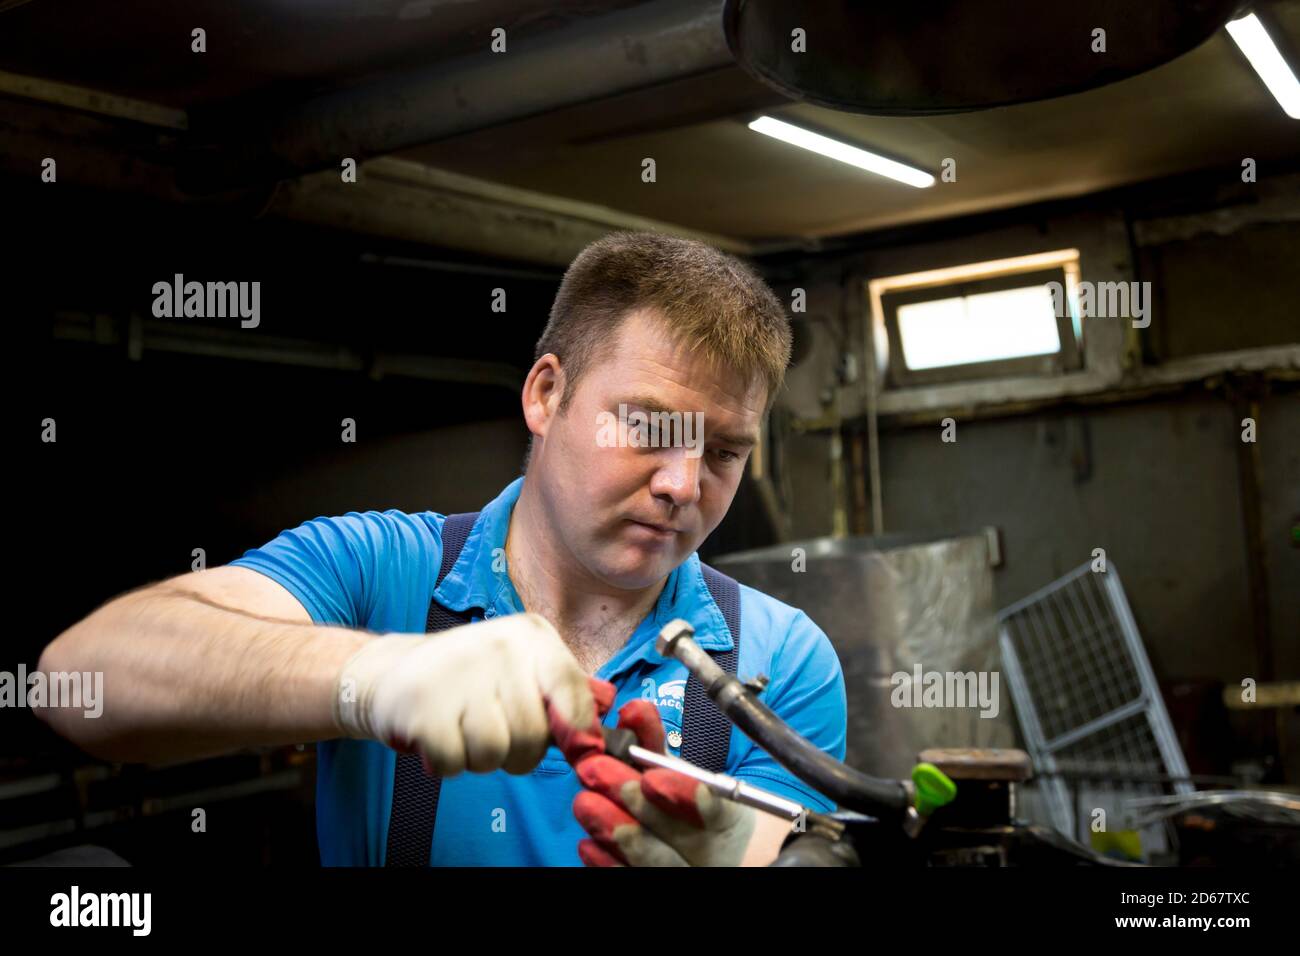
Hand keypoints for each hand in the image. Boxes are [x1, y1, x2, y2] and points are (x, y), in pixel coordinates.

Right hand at [332, 612, 591, 775]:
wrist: (389, 672)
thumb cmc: (468, 679)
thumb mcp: (521, 668)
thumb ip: (566, 689)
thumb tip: (609, 704)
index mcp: (531, 636)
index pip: (573, 692)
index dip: (578, 731)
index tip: (576, 750)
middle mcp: (499, 647)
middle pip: (534, 736)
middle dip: (517, 751)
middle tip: (491, 730)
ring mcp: (459, 674)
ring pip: (496, 754)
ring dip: (480, 758)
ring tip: (462, 730)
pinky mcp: (423, 706)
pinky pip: (455, 763)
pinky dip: (447, 764)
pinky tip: (437, 737)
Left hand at [553, 696, 759, 866]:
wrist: (702, 852)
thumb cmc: (683, 803)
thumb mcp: (676, 770)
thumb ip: (654, 742)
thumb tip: (632, 709)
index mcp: (727, 821)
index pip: (716, 809)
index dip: (684, 795)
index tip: (652, 778)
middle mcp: (708, 852)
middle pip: (677, 836)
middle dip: (635, 804)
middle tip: (597, 773)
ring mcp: (680, 869)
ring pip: (654, 862)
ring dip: (615, 831)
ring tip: (585, 802)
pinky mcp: (651, 880)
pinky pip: (629, 878)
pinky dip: (609, 865)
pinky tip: (587, 845)